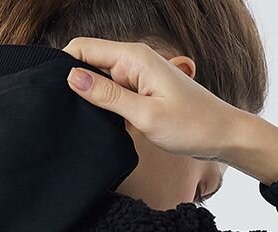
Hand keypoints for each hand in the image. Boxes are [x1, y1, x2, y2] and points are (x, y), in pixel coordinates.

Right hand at [61, 37, 277, 185]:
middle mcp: (134, 61)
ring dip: (92, 100)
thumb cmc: (192, 126)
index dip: (63, 67)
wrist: (224, 136)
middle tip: (68, 114)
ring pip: (100, 82)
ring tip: (88, 122)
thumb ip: (107, 97)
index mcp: (133, 57)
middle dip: (76, 85)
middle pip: (89, 64)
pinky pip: (115, 95)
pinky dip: (107, 108)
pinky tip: (106, 126)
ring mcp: (139, 77)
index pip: (83, 48)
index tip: (53, 93)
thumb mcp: (145, 115)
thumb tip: (71, 78)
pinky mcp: (143, 93)